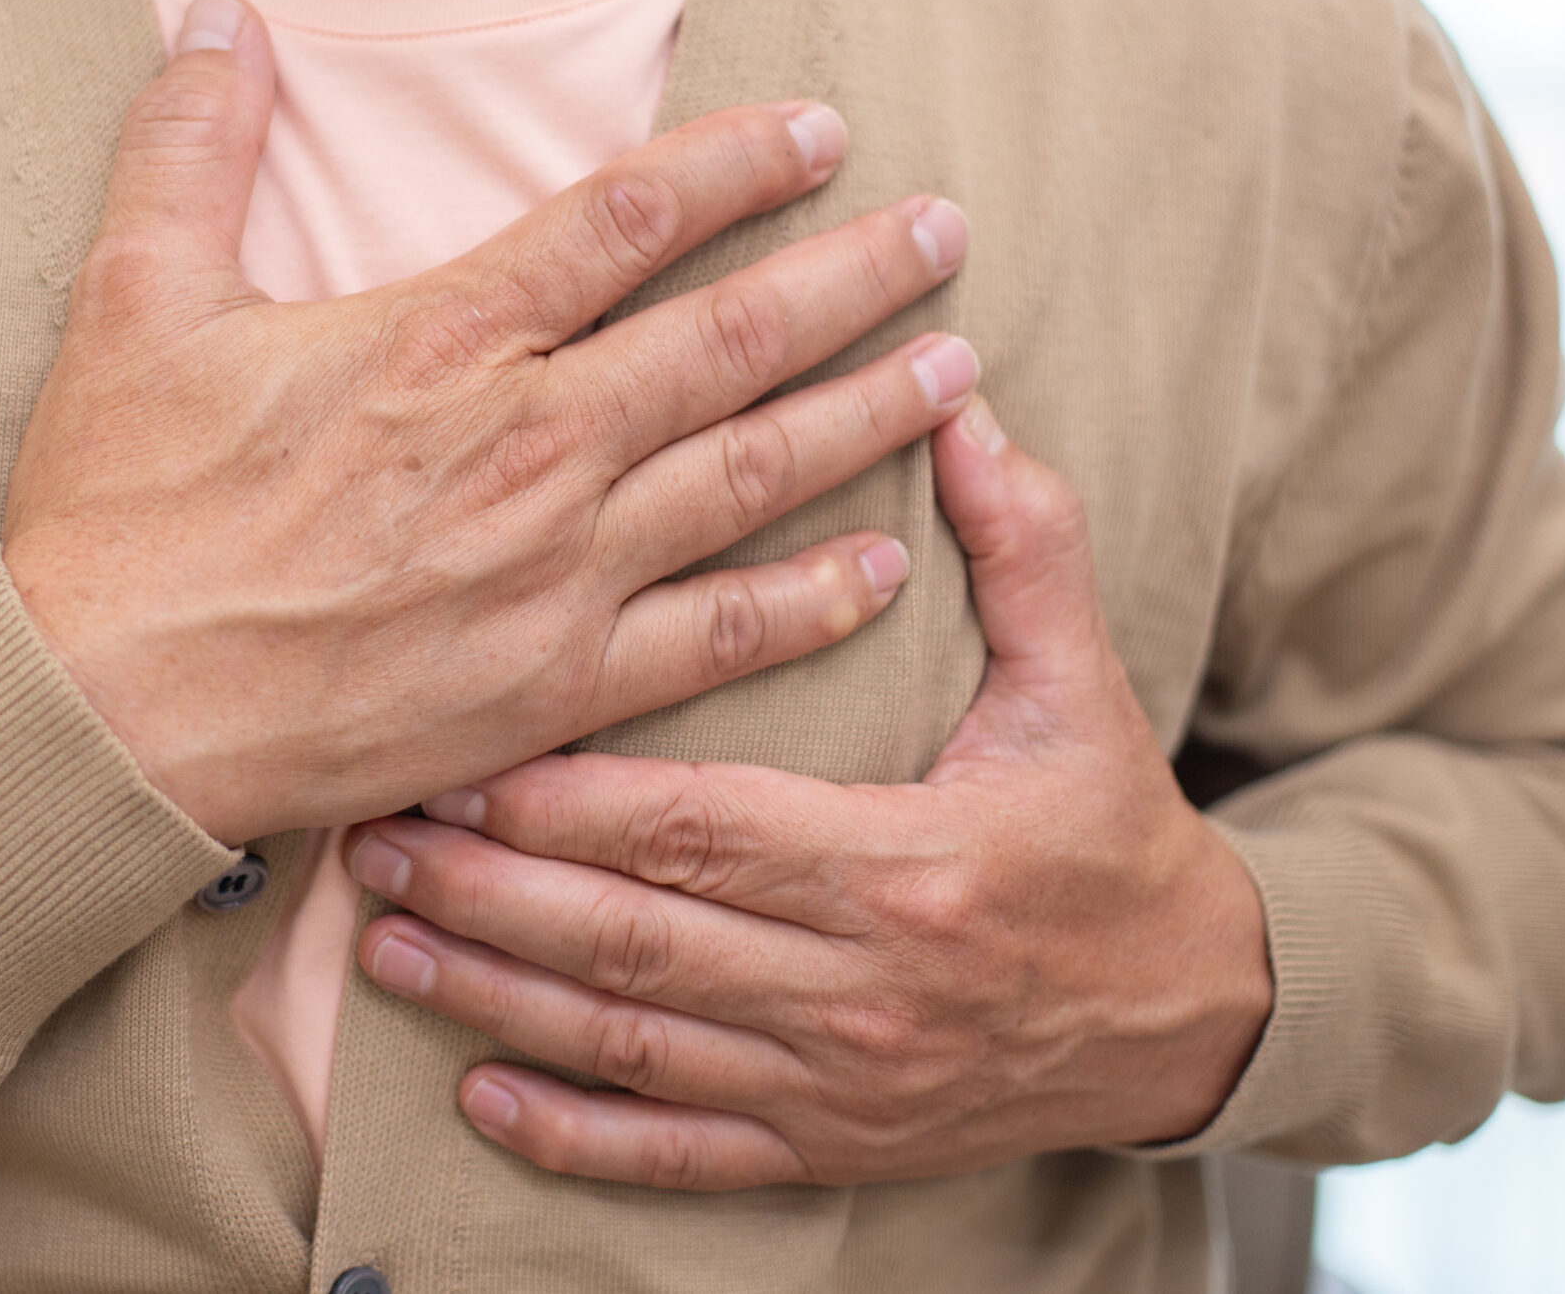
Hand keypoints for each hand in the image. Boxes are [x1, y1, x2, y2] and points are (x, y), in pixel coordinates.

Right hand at [3, 0, 976, 843]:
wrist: (102, 716)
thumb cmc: (116, 516)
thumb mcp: (129, 304)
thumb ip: (188, 150)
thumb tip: (220, 15)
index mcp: (438, 341)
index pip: (626, 219)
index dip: (737, 162)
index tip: (821, 127)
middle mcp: (526, 446)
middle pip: (730, 339)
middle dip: (854, 276)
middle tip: (947, 231)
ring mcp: (555, 572)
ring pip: (752, 474)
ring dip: (865, 412)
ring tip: (956, 363)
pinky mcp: (556, 686)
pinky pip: (720, 637)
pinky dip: (812, 600)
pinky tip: (886, 564)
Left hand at [342, 398, 1272, 1187]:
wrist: (1191, 1015)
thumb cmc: (1112, 835)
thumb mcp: (1086, 684)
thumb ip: (1026, 547)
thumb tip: (967, 410)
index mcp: (904, 864)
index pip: (692, 826)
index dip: (558, 797)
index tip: (454, 752)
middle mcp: (859, 989)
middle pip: (632, 935)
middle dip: (487, 887)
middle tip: (374, 832)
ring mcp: (839, 1083)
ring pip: (633, 1043)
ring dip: (496, 998)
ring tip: (385, 941)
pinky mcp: (833, 1147)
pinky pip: (681, 1154)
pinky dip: (577, 1136)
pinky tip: (483, 1099)